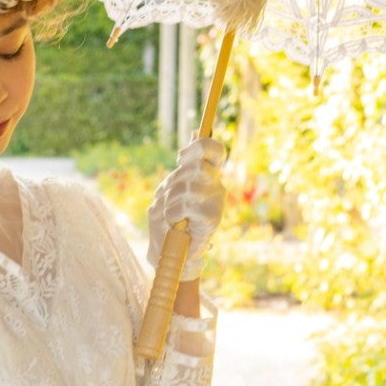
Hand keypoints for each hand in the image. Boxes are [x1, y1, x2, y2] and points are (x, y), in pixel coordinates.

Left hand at [147, 136, 227, 281]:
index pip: (214, 149)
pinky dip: (172, 214)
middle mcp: (216, 185)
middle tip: (169, 197)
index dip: (198, 147)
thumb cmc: (170, 220)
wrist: (173, 255)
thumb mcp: (172, 187)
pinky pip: (186, 205)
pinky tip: (176, 223)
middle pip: (197, 166)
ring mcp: (216, 201)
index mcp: (207, 175)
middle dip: (174, 182)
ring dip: (169, 201)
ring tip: (170, 215)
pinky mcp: (213, 218)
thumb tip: (195, 130)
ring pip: (186, 186)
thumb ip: (185, 163)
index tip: (181, 157)